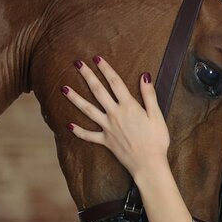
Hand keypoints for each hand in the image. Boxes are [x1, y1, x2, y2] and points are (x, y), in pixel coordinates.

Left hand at [62, 56, 169, 177]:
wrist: (148, 163)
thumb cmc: (157, 140)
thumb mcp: (157, 115)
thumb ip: (149, 95)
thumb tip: (144, 76)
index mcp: (129, 106)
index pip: (115, 83)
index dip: (106, 69)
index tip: (97, 58)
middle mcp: (114, 114)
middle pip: (98, 91)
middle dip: (87, 76)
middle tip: (77, 64)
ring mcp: (107, 127)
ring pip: (87, 110)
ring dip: (75, 98)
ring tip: (64, 89)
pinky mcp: (105, 140)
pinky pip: (88, 135)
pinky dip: (78, 131)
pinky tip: (69, 126)